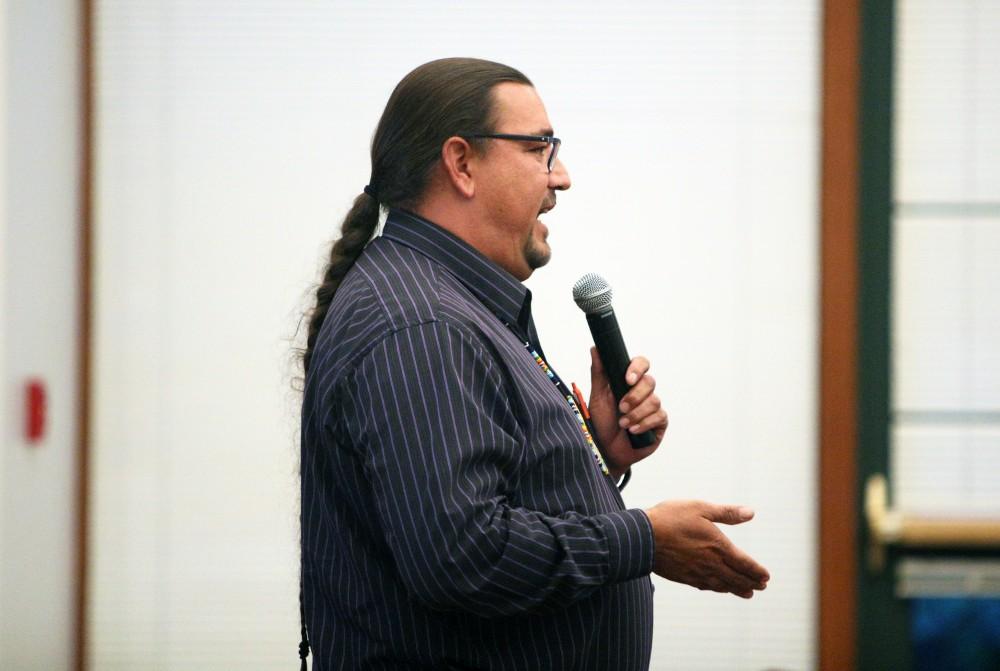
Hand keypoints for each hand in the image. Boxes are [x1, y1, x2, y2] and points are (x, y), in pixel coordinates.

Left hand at [587, 347, 666, 476]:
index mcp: (629, 381)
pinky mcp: (660, 423)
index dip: (637, 368)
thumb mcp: (597, 397)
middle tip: (620, 408)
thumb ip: (599, 373)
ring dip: (636, 413)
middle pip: (650, 382)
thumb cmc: (601, 423)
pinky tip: (633, 431)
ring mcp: (653, 407)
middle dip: (634, 397)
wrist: (606, 451)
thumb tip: (595, 349)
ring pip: (654, 400)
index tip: (627, 379)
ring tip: (623, 424)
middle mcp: (643, 392)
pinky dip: (643, 424)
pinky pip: (659, 416)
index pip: (641, 364)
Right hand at [644, 500, 769, 598]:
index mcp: (718, 546)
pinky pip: (705, 586)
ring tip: (747, 593)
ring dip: (736, 589)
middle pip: (736, 578)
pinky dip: (717, 589)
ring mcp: (696, 573)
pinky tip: (717, 588)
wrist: (641, 537)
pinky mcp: (683, 577)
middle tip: (761, 586)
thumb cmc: (670, 518)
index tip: (766, 576)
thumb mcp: (700, 508)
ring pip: (722, 585)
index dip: (757, 571)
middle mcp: (710, 563)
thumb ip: (727, 513)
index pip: (744, 563)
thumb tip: (751, 512)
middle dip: (751, 582)